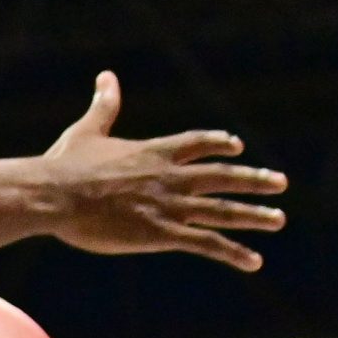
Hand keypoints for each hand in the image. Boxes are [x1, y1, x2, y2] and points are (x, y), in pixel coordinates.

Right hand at [41, 72, 286, 272]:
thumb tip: (106, 76)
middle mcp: (171, 176)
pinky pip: (206, 243)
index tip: (239, 148)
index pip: (198, 144)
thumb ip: (105, 106)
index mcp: (154, 152)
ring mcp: (170, 205)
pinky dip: (233, 252)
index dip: (219, 145)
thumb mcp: (87, 130)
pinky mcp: (162, 233)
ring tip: (277, 220)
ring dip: (253, 215)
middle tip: (280, 183)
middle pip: (223, 176)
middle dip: (254, 180)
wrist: (57, 194)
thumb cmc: (66, 165)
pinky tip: (254, 261)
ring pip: (222, 210)